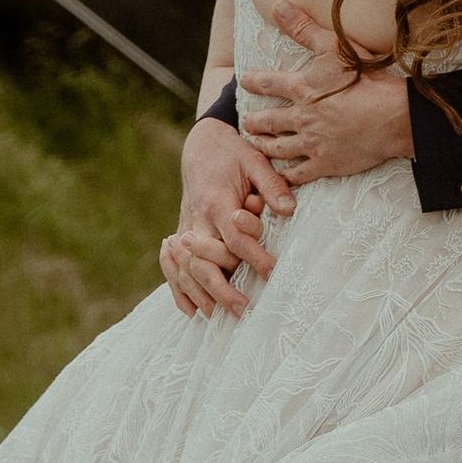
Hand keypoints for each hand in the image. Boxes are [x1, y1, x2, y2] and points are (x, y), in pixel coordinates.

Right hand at [160, 112, 293, 316]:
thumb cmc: (233, 154)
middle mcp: (197, 220)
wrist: (202, 146)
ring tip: (218, 316)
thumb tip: (289, 209)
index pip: (235, 238)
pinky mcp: (180, 235)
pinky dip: (178, 289)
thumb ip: (272, 185)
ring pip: (185, 269)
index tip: (272, 273)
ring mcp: (185, 229)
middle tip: (245, 309)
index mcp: (217, 202)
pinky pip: (172, 267)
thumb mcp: (255, 161)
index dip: (254, 257)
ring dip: (200, 294)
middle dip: (222, 289)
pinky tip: (191, 310)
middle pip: (204, 262)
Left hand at [241, 4, 414, 181]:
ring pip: (277, 148)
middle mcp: (301, 117)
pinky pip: (299, 173)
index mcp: (302, 88)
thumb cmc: (368, 80)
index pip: (267, 84)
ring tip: (256, 144)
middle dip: (253, 121)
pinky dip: (287, 174)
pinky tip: (281, 174)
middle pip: (267, 121)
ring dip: (264, 145)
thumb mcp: (335, 47)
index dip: (252, 81)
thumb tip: (278, 5)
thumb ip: (304, 28)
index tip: (242, 81)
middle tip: (245, 121)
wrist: (394, 117)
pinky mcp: (325, 164)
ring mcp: (312, 143)